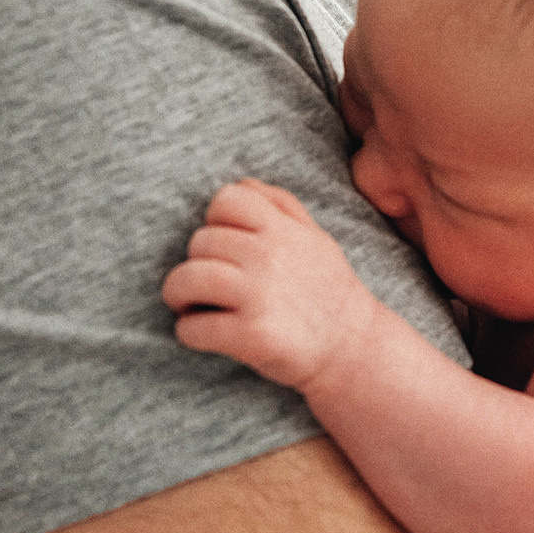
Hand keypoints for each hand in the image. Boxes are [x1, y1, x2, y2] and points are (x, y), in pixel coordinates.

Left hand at [162, 179, 377, 392]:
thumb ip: (281, 206)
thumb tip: (241, 183)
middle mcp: (268, 256)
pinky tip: (205, 333)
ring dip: (179, 295)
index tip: (224, 247)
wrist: (354, 349)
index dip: (216, 221)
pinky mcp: (251, 335)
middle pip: (199, 242)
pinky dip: (190, 332)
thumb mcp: (315, 238)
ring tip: (192, 305)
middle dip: (197, 263)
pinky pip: (192, 327)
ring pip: (186, 280)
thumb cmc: (328, 292)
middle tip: (206, 284)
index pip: (226, 199)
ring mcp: (258, 295)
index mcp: (282, 229)